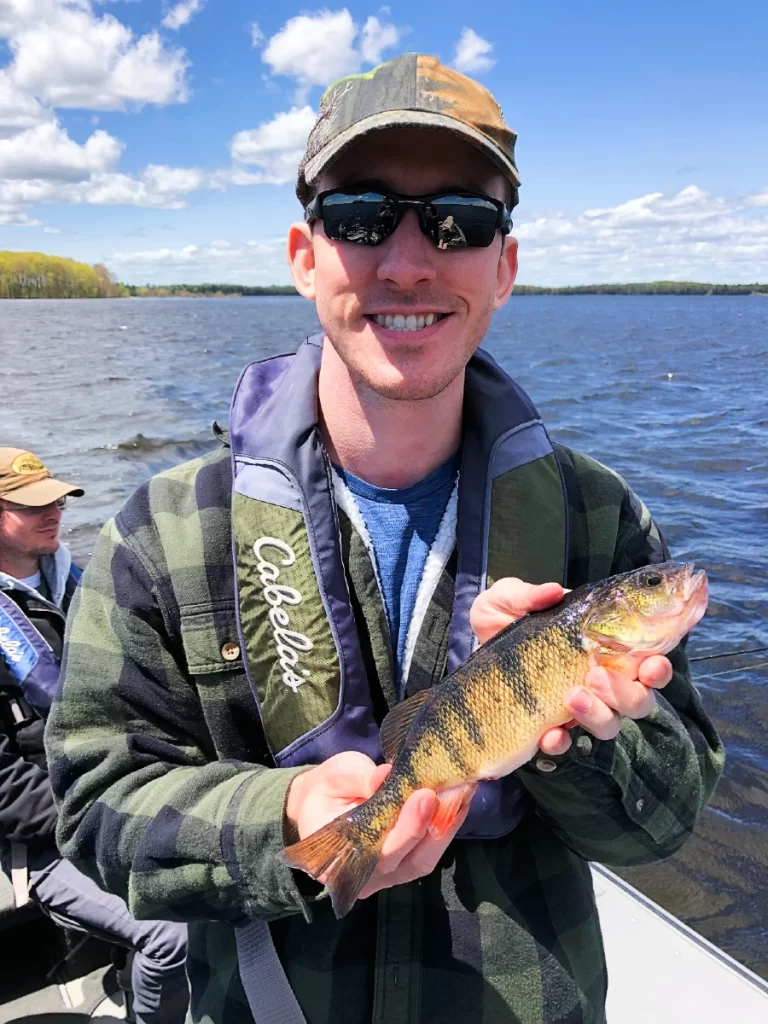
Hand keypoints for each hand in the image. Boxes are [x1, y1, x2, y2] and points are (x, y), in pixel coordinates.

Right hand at [285, 751, 470, 898]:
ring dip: (447, 826)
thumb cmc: (328, 789)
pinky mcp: (405, 864)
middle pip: (406, 860)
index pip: (377, 852)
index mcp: (337, 858)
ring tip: (463, 791)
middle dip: (434, 825)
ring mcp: (388, 875)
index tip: (425, 796)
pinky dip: (446, 826)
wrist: (324, 801)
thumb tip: (385, 775)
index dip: (406, 827)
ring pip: (423, 859)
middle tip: (454, 790)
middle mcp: (364, 876)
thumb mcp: (337, 776)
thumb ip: (360, 779)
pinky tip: (460, 800)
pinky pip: (428, 851)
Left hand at [469, 577, 673, 755]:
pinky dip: (560, 741)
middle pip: (638, 699)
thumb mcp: (505, 600)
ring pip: (610, 724)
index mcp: (600, 647)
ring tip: (572, 696)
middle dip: (628, 693)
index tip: (653, 663)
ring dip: (599, 714)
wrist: (470, 654)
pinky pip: (565, 744)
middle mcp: (598, 681)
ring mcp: (575, 709)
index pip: (645, 658)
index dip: (658, 665)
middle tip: (597, 676)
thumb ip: (526, 594)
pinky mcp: (549, 730)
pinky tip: (549, 733)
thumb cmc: (500, 622)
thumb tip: (554, 591)